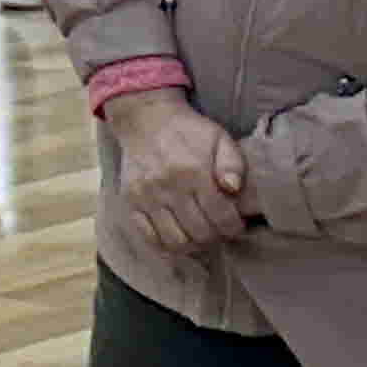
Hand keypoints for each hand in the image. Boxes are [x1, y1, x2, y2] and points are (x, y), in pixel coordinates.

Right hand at [108, 90, 247, 255]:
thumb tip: (233, 188)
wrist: (146, 120)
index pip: (221, 217)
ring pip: (174, 240)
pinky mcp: (131, 201)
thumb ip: (232, 164)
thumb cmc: (189, 132)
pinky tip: (177, 237)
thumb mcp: (219, 139)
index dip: (234, 228)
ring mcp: (147, 196)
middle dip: (216, 238)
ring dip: (193, 245)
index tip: (236, 226)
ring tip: (199, 237)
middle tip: (219, 232)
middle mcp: (169, 187)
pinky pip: (148, 236)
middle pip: (199, 232)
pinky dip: (165, 245)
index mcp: (195, 172)